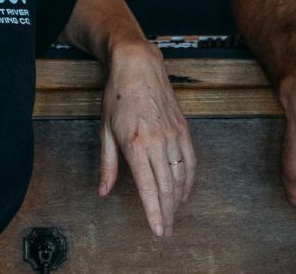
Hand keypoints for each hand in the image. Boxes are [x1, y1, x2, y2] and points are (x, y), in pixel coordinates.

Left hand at [98, 41, 194, 236]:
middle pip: (167, 187)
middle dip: (167, 213)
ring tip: (174, 215)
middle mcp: (158, 141)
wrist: (138, 64)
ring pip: (181, 176)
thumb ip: (107, 164)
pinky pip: (191, 159)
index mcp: (136, 144)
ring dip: (179, 199)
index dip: (154, 213)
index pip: (148, 188)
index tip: (158, 230)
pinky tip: (185, 191)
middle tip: (166, 230)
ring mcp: (173, 134)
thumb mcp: (104, 129)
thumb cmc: (118, 95)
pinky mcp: (183, 127)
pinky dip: (190, 179)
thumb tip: (104, 191)